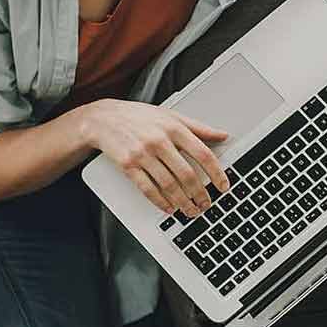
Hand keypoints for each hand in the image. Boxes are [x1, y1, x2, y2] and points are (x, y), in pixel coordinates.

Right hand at [87, 99, 229, 216]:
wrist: (103, 119)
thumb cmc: (137, 117)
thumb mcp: (170, 115)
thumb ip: (198, 127)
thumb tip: (222, 135)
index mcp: (173, 128)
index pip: (202, 154)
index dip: (216, 173)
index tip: (223, 186)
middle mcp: (159, 141)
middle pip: (187, 174)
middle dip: (200, 194)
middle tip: (206, 204)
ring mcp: (142, 154)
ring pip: (169, 185)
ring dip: (183, 202)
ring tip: (191, 210)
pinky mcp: (128, 166)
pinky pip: (147, 189)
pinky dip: (160, 202)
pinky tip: (169, 208)